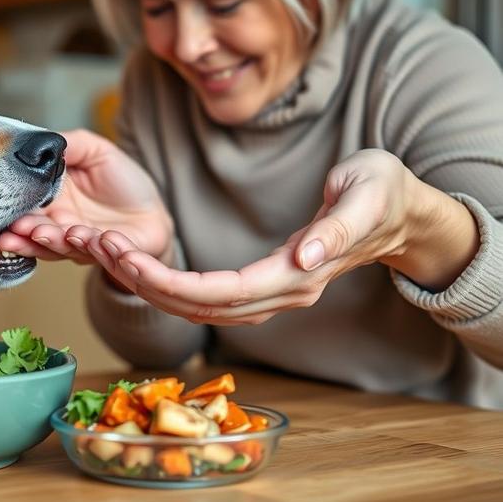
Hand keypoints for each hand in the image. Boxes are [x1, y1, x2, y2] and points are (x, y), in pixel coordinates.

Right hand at [0, 129, 172, 264]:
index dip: (9, 213)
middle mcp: (59, 226)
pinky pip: (96, 251)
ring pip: (58, 246)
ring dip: (47, 241)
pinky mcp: (106, 254)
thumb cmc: (122, 181)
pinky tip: (78, 235)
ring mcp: (80, 243)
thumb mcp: (96, 151)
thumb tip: (39, 141)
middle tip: (12, 230)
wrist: (153, 209)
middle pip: (34, 233)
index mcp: (51, 202)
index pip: (23, 209)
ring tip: (39, 232)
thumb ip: (69, 145)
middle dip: (22, 233)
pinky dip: (87, 245)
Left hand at [81, 149, 458, 323]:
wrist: (400, 214)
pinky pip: (209, 297)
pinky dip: (170, 286)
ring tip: (110, 257)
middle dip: (149, 284)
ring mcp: (274, 293)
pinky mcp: (264, 285)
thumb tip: (305, 259)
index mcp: (301, 272)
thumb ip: (338, 228)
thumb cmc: (383, 194)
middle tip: (103, 253)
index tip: (131, 261)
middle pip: (204, 306)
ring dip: (153, 286)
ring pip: (202, 307)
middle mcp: (284, 292)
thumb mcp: (367, 195)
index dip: (176, 282)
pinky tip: (139, 268)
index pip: (227, 291)